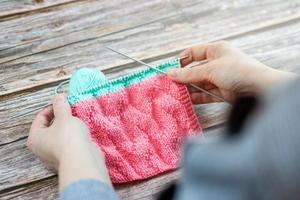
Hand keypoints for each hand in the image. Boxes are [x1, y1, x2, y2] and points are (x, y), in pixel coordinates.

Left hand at [28, 94, 110, 190]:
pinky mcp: (68, 159)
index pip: (40, 117)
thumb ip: (60, 105)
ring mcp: (55, 156)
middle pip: (50, 127)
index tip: (64, 101)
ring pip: (61, 136)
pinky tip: (83, 132)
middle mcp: (42, 149)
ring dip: (70, 127)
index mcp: (35, 138)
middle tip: (72, 110)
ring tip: (79, 120)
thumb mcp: (64, 117)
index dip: (52, 107)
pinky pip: (70, 144)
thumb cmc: (68, 138)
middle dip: (62, 117)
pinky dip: (75, 138)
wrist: (83, 160)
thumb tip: (58, 96)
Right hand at [167, 41, 294, 102]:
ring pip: (199, 83)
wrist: (261, 89)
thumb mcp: (211, 69)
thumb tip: (171, 74)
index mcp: (217, 50)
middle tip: (169, 84)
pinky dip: (196, 97)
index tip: (170, 68)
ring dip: (188, 88)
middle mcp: (218, 63)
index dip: (182, 59)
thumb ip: (190, 74)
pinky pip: (205, 94)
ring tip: (174, 93)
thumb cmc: (238, 71)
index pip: (195, 52)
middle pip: (195, 69)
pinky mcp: (222, 92)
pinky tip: (186, 100)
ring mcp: (220, 78)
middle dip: (183, 77)